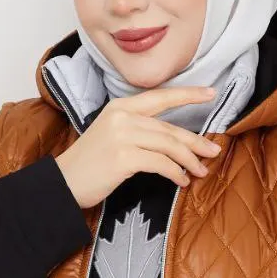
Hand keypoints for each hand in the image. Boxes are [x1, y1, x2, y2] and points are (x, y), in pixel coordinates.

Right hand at [53, 85, 223, 209]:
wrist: (63, 183)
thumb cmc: (89, 164)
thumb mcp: (111, 136)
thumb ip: (137, 130)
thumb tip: (172, 141)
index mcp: (119, 106)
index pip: (160, 97)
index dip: (188, 94)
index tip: (211, 93)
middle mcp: (122, 116)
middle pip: (169, 127)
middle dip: (195, 141)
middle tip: (214, 151)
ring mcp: (122, 135)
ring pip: (169, 145)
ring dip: (189, 160)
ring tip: (200, 171)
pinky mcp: (123, 157)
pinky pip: (160, 163)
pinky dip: (175, 173)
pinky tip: (181, 181)